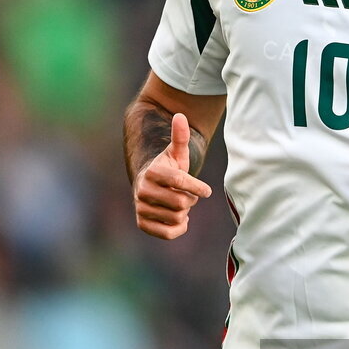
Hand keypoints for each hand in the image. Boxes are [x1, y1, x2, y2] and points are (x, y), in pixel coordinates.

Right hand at [133, 113, 211, 238]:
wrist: (148, 185)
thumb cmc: (168, 168)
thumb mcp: (176, 153)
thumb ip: (180, 136)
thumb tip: (180, 115)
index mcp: (153, 172)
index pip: (180, 182)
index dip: (197, 187)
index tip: (207, 191)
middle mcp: (142, 190)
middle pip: (182, 203)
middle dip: (190, 200)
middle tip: (187, 195)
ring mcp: (141, 207)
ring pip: (177, 217)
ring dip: (184, 212)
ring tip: (178, 203)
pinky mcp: (142, 223)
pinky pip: (168, 233)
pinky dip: (179, 228)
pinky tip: (178, 219)